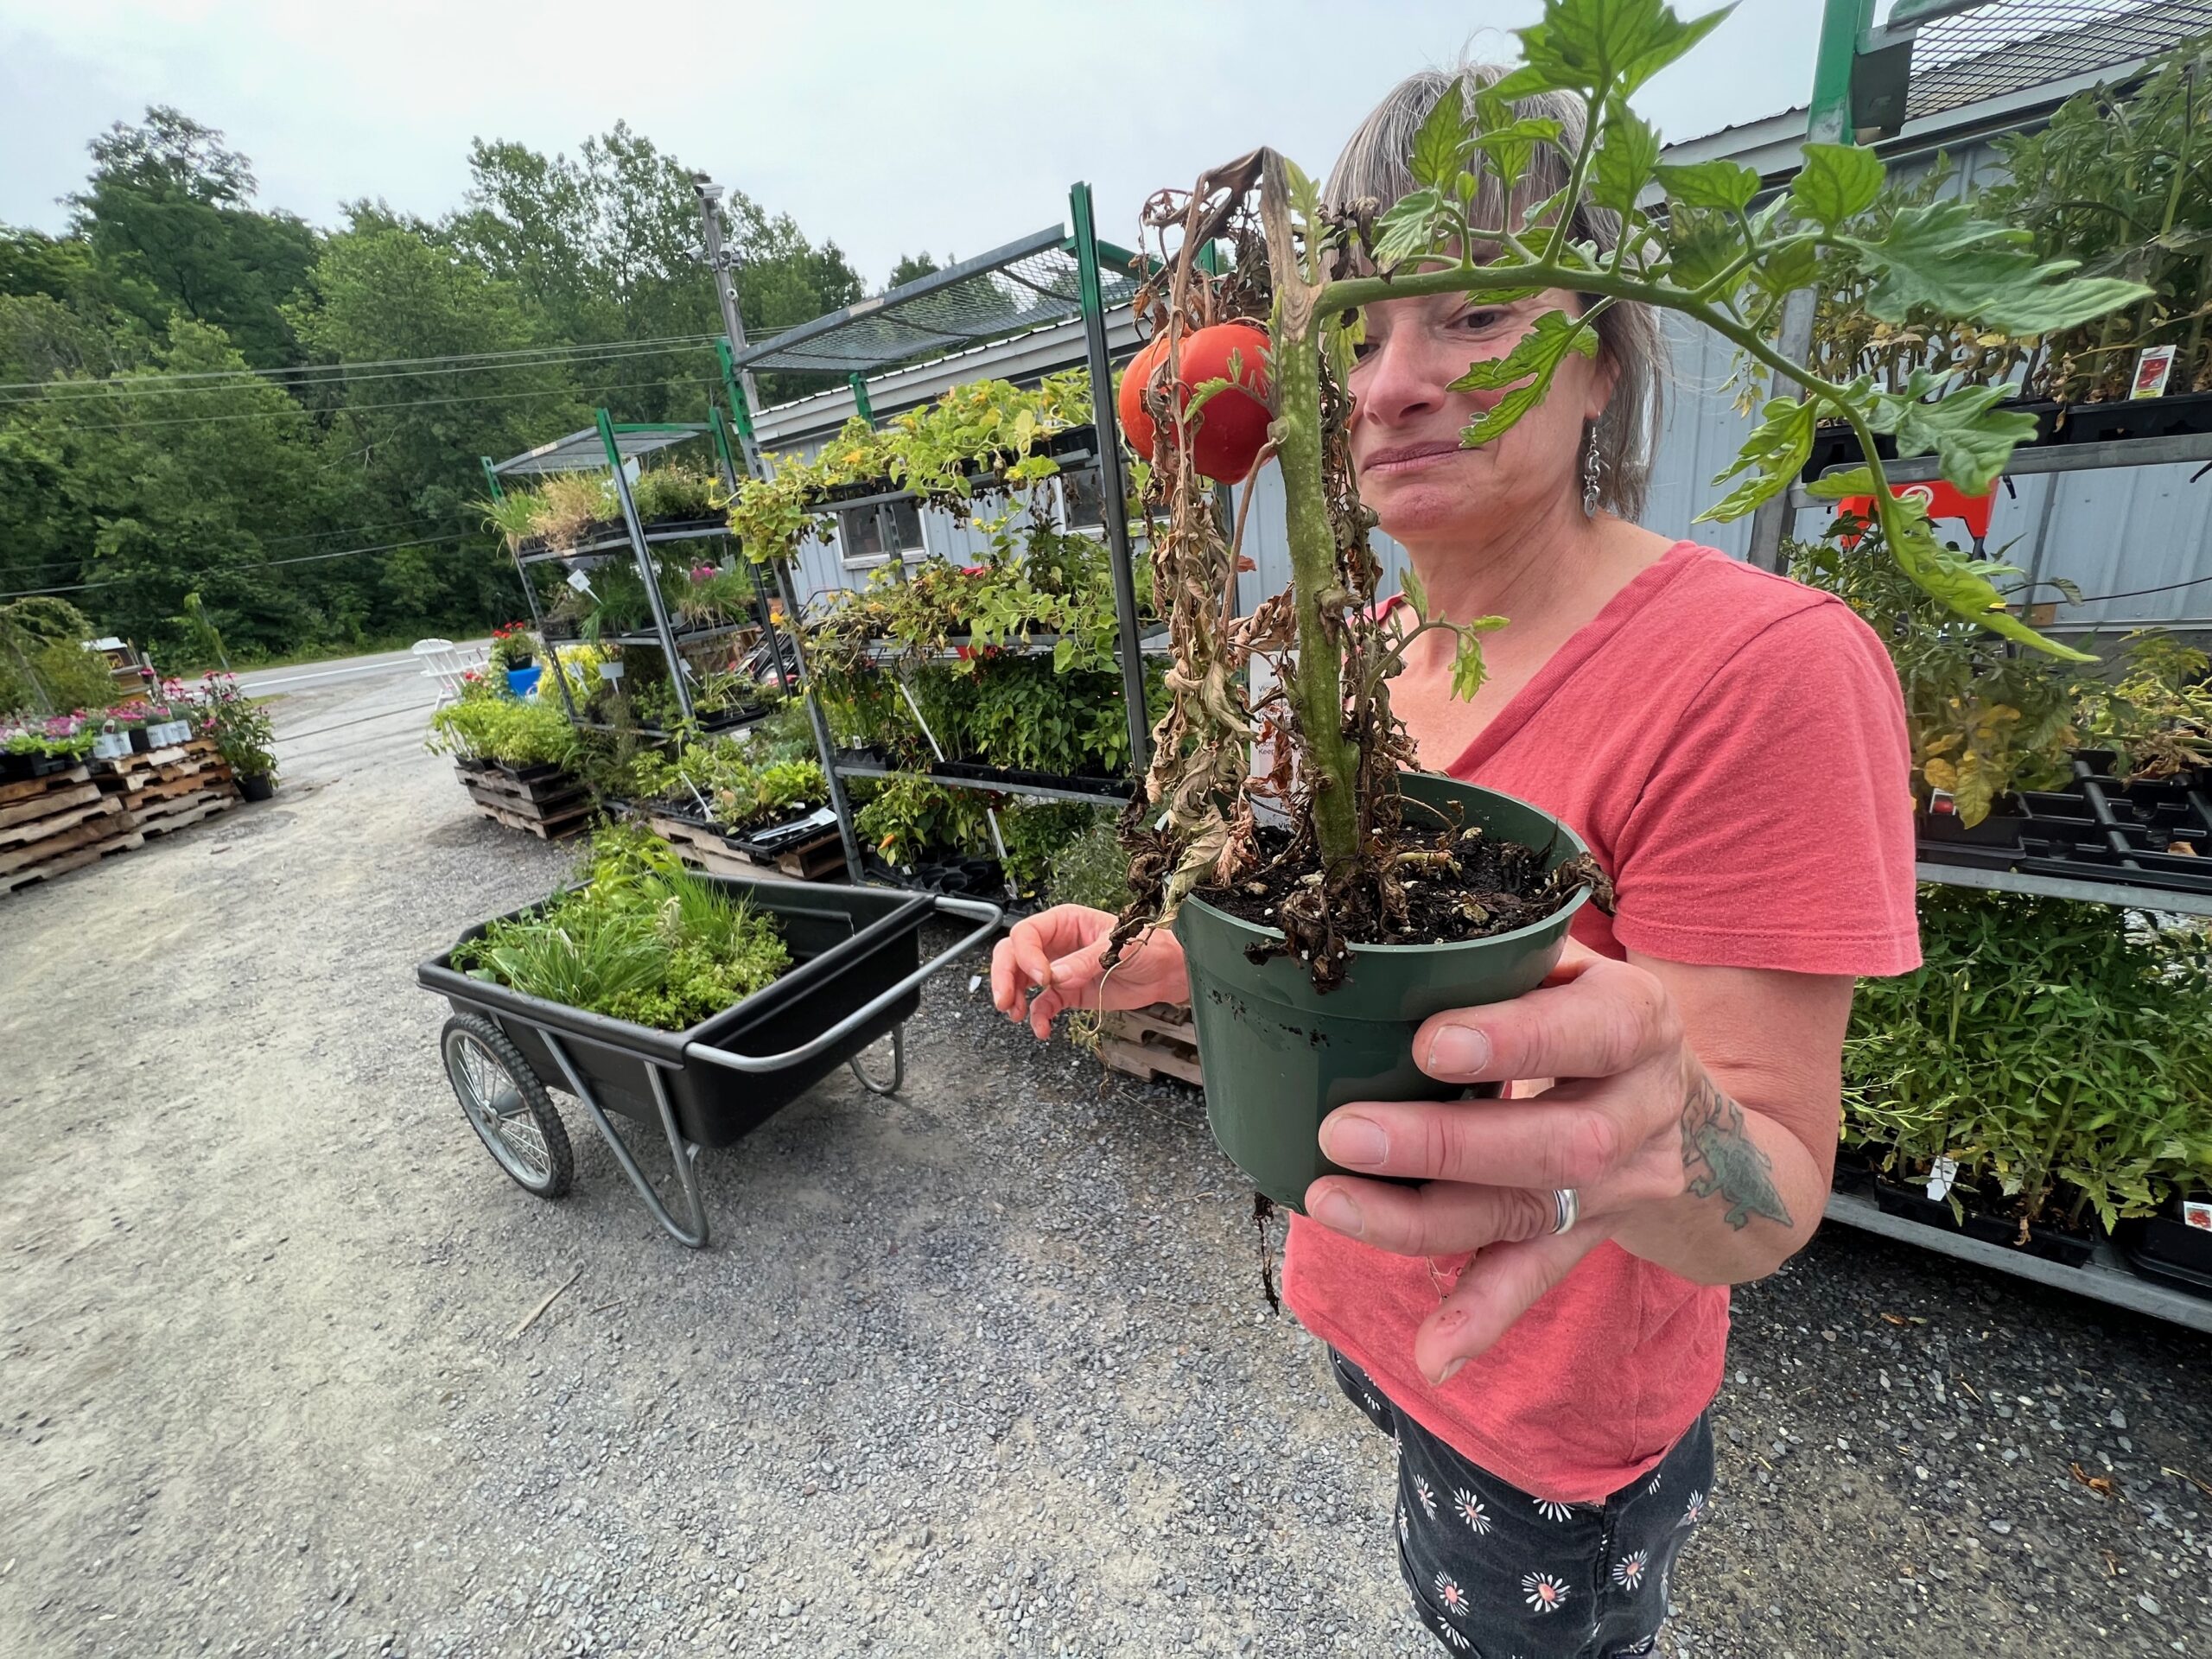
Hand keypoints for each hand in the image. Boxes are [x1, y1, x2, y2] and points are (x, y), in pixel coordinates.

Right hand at [990, 905, 1189, 1038]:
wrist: (1166, 972)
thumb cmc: (1147, 946)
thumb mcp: (1118, 947)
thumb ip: (1085, 961)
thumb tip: (1055, 976)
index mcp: (1065, 921)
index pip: (1028, 934)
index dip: (1026, 955)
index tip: (1040, 977)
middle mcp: (1057, 944)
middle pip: (1014, 955)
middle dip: (1004, 976)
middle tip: (1005, 999)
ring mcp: (1059, 969)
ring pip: (1021, 980)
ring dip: (1013, 997)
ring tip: (1015, 1014)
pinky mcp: (1068, 992)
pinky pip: (1043, 1004)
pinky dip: (1037, 1017)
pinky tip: (1041, 1028)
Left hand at [1302, 942, 1698, 1384]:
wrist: (1692, 1107)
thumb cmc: (1586, 1010)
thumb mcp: (1571, 967)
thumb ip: (1501, 959)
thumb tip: (1371, 949)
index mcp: (1640, 1020)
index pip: (1592, 1030)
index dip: (1516, 1040)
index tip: (1429, 1041)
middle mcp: (1643, 1108)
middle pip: (1556, 1142)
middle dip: (1445, 1143)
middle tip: (1343, 1132)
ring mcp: (1621, 1185)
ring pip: (1531, 1212)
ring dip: (1425, 1219)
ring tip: (1332, 1204)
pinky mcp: (1590, 1235)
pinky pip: (1537, 1279)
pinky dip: (1481, 1318)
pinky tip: (1433, 1354)